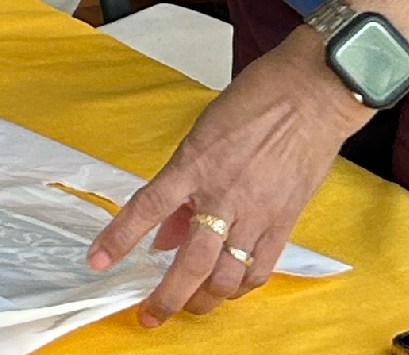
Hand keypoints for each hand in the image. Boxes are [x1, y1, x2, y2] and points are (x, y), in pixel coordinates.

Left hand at [87, 26, 371, 325]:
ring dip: (205, 299)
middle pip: (189, 261)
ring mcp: (257, 212)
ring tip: (190, 306)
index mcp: (194, 163)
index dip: (119, 239)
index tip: (97, 262)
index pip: (147, 208)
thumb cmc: (253, 102)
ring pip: (226, 276)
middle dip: (167, 296)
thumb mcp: (202, 134)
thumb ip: (183, 186)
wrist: (310, 94)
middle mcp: (222, 194)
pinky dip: (241, 287)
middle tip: (151, 314)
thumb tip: (168, 233)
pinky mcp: (285, 222)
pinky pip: (260, 270)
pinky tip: (229, 289)